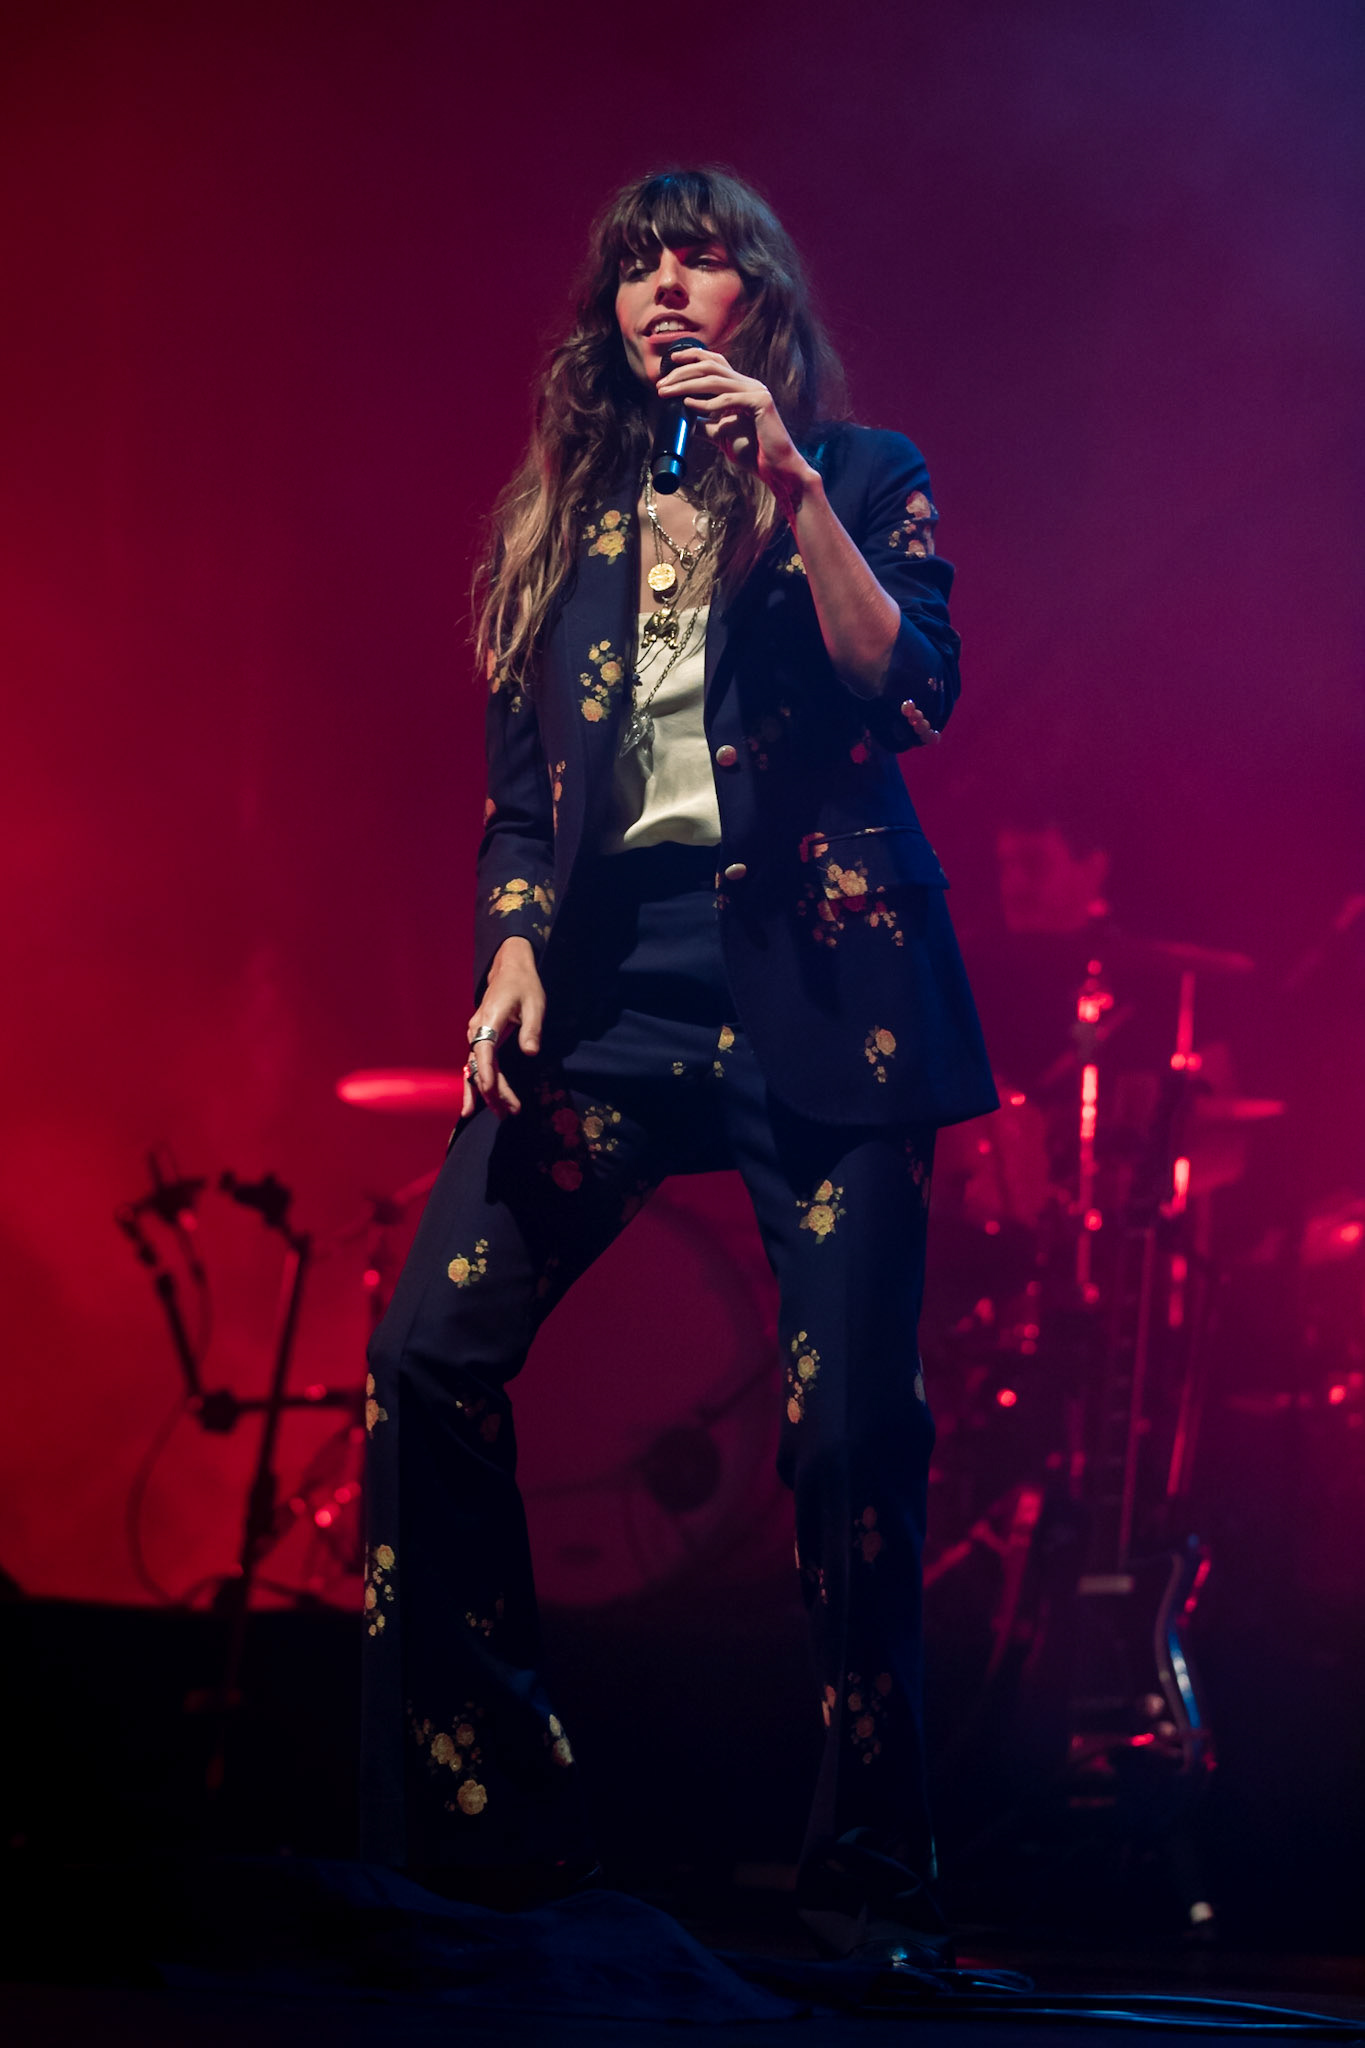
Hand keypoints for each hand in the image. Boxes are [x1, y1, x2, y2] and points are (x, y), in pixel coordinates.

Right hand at [463, 937, 544, 1119]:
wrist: (508, 969)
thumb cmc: (523, 985)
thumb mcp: (535, 1004)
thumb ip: (531, 1029)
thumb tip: (531, 1052)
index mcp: (489, 1020)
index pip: (484, 1050)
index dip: (485, 1072)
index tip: (490, 1091)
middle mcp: (476, 1030)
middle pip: (479, 1066)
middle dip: (493, 1092)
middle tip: (510, 1113)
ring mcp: (475, 1035)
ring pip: (475, 1069)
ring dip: (486, 1093)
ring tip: (501, 1114)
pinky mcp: (480, 1039)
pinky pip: (477, 1065)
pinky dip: (479, 1084)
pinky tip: (480, 1102)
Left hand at [657, 347, 816, 499]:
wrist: (776, 470)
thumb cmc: (753, 453)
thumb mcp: (721, 435)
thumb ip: (705, 424)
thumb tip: (683, 420)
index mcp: (741, 388)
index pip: (715, 362)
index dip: (692, 357)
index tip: (669, 363)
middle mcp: (749, 385)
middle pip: (711, 366)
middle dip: (682, 372)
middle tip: (661, 385)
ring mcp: (756, 392)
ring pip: (716, 379)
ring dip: (686, 385)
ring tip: (667, 393)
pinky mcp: (761, 404)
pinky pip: (728, 399)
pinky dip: (706, 403)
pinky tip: (689, 405)